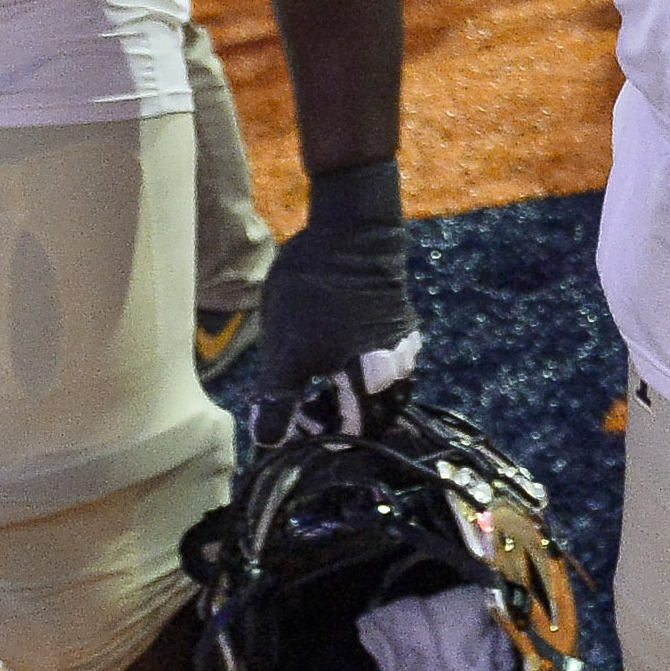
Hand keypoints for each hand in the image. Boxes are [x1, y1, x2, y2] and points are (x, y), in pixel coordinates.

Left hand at [252, 159, 416, 439]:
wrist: (350, 228)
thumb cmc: (314, 292)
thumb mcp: (284, 350)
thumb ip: (278, 401)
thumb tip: (267, 441)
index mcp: (369, 385)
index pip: (351, 434)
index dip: (318, 435)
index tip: (293, 418)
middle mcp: (396, 372)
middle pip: (370, 417)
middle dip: (334, 416)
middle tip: (303, 401)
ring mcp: (402, 346)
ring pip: (378, 392)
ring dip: (347, 395)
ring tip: (316, 380)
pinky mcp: (399, 324)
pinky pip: (384, 365)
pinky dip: (359, 372)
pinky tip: (334, 356)